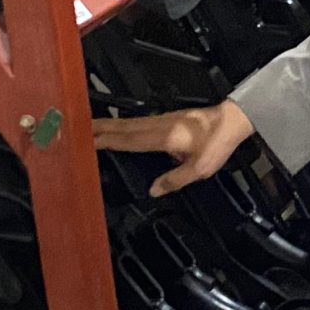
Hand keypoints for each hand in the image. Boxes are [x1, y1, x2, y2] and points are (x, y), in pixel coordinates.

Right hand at [91, 101, 255, 194]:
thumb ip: (174, 180)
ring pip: (130, 123)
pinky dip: (123, 124)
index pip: (128, 140)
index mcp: (163, 138)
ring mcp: (162, 120)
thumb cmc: (217, 143)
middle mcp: (158, 126)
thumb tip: (153, 190)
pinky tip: (119, 126)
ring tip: (91, 126)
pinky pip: (139, 122)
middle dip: (100, 128)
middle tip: (78, 128)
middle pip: (124, 128)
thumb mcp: (198, 169)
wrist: (231, 121)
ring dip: (109, 124)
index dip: (107, 141)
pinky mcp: (167, 118)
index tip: (88, 141)